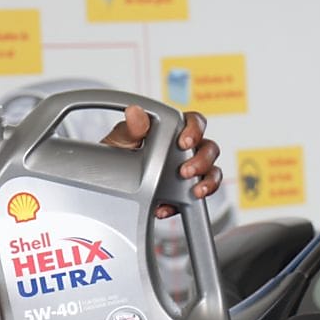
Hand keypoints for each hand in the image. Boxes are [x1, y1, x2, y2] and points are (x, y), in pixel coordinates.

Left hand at [100, 105, 222, 217]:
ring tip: (193, 191)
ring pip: (212, 173)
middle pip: (209, 149)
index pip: (195, 122)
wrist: (108, 179)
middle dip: (202, 161)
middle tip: (184, 171)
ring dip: (207, 182)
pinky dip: (181, 205)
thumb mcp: (121, 138)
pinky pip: (195, 198)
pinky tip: (165, 207)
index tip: (184, 142)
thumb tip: (135, 112)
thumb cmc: (119, 151)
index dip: (195, 130)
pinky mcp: (184, 192)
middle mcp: (186, 149)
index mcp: (174, 129)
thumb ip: (132, 127)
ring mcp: (189, 170)